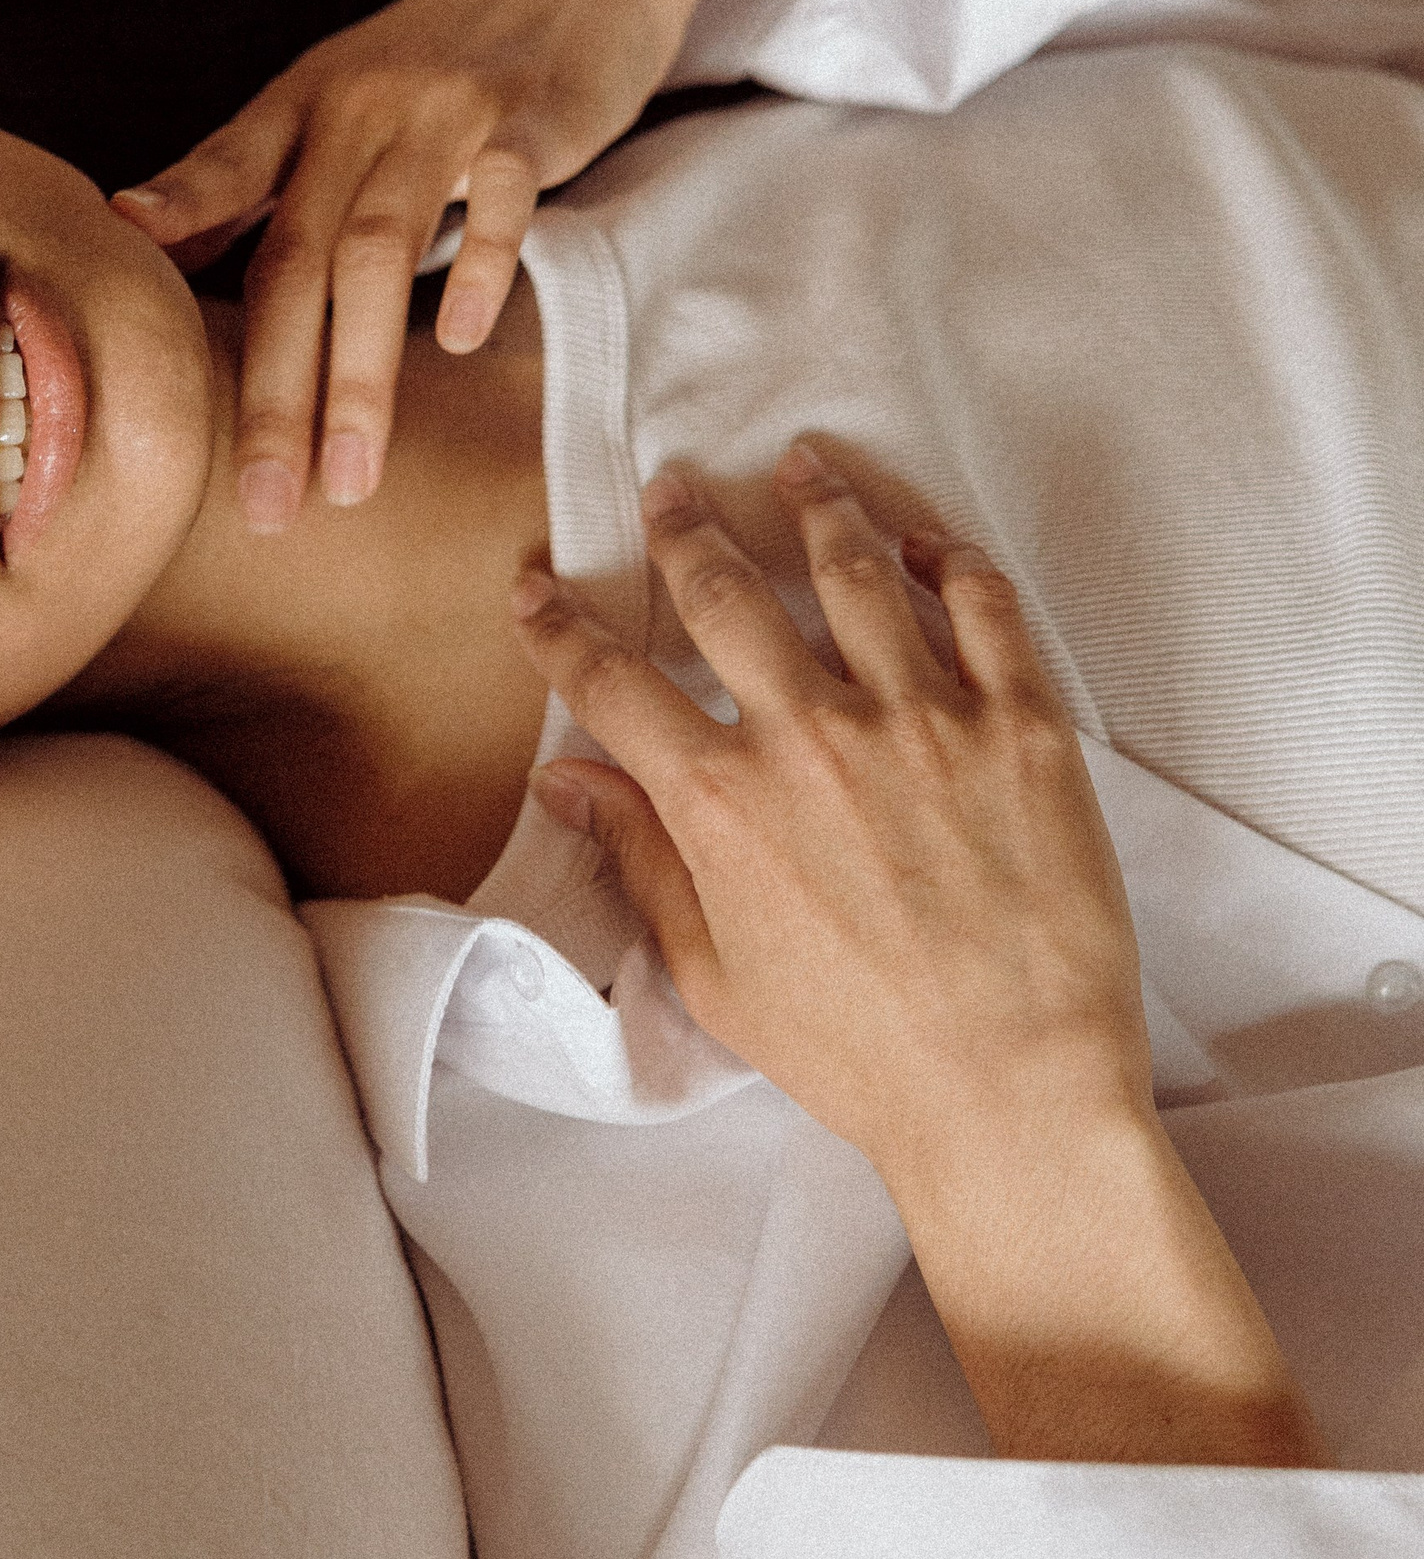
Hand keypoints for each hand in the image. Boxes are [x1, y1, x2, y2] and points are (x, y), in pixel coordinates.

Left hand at [113, 0, 771, 528]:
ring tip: (349, 479)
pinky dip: (474, 271)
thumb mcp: (338, 96)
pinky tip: (457, 341)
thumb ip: (261, 172)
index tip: (124, 313)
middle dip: (274, 390)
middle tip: (262, 501)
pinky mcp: (528, 119)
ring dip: (359, 375)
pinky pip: (497, 203)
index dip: (172, 228)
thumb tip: (155, 247)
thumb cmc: (446, 54)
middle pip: (295, 257)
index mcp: (301, 102)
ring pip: (377, 250)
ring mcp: (442, 111)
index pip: (223, 174)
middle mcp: (357, 105)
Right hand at [513, 451, 1329, 1463]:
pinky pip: (981, 602)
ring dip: (815, 504)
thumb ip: (642, 860)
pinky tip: (921, 537)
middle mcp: (812, 737)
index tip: (535, 590)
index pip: (612, 682)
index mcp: (723, 802)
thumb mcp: (716, 974)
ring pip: (852, 567)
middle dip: (684, 530)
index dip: (560, 627)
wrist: (1012, 1094)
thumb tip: (567, 783)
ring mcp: (924, 719)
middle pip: (724, 592)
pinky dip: (945, 554)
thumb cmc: (860, 1056)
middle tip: (673, 491)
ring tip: (800, 464)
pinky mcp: (1023, 724)